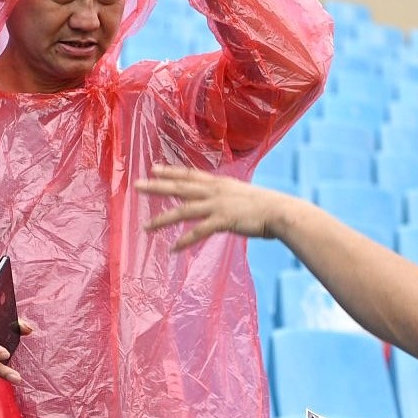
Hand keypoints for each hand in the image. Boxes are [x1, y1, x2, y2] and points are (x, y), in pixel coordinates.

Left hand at [137, 165, 294, 249]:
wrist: (281, 211)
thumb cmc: (266, 205)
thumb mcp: (243, 194)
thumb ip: (228, 196)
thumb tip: (221, 199)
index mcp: (219, 183)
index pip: (189, 174)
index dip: (170, 171)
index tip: (153, 168)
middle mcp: (215, 191)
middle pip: (180, 188)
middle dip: (156, 186)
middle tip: (136, 185)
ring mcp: (218, 205)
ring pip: (184, 211)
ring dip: (163, 220)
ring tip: (146, 228)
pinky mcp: (223, 221)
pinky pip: (199, 232)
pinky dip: (185, 241)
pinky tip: (173, 249)